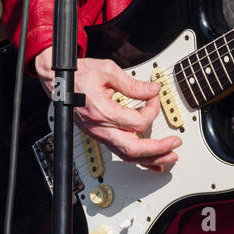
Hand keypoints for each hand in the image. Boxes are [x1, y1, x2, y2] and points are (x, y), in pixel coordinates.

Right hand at [34, 51, 180, 171]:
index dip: (151, 110)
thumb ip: (132, 84)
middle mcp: (100, 128)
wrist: (59, 82)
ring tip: (169, 157)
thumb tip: (153, 90)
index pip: (136, 122)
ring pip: (127, 155)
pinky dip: (139, 160)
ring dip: (151, 159)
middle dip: (157, 148)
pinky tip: (152, 163)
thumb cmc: (79, 75)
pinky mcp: (100, 136)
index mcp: (101, 110)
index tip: (154, 98)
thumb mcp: (107, 71)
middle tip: (174, 143)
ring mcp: (99, 135)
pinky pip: (121, 153)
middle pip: (133, 148)